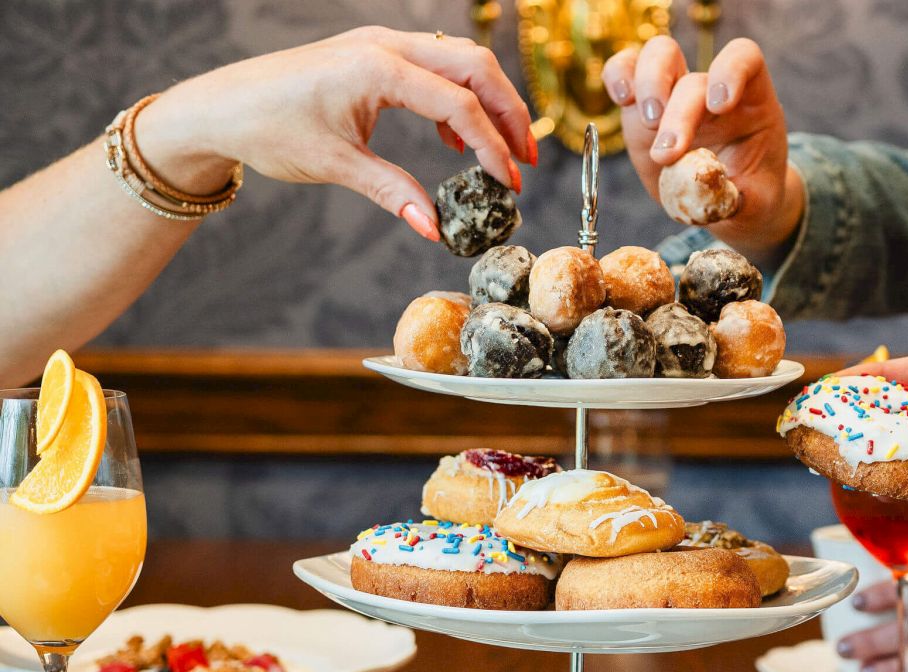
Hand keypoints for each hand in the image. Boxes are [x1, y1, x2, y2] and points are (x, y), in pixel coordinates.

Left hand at [133, 27, 533, 240]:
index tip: (509, 183)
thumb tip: (434, 229)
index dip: (492, 145)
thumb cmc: (268, 128)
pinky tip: (455, 140)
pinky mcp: (375, 55)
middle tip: (525, 161)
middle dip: (509, 114)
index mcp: (377, 67)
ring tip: (501, 153)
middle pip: (475, 66)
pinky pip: (435, 67)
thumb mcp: (335, 165)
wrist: (221, 106)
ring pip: (460, 61)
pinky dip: (457, 100)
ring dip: (489, 103)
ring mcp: (381, 44)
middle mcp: (385, 45)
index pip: (459, 102)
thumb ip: (391, 193)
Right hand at [601, 36, 803, 263]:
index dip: (730, 71)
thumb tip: (709, 194)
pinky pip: (625, 71)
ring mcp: (674, 93)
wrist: (731, 204)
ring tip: (647, 123)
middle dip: (678, 112)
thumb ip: (738, 201)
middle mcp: (710, 90)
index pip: (743, 59)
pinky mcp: (642, 108)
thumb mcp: (756, 205)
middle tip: (667, 153)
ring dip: (649, 83)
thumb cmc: (751, 197)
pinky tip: (621, 98)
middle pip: (693, 75)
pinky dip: (617, 75)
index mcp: (750, 101)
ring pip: (659, 54)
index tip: (719, 106)